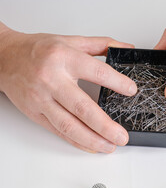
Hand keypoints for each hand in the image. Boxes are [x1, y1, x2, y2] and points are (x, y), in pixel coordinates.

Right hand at [0, 27, 136, 152]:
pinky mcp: (35, 113)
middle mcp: (52, 80)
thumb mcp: (71, 40)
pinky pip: (58, 131)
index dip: (117, 83)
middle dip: (105, 126)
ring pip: (69, 125)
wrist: (4, 57)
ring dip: (92, 140)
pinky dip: (77, 142)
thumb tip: (127, 49)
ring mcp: (42, 99)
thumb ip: (101, 44)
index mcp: (64, 58)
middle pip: (82, 107)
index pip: (97, 72)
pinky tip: (91, 146)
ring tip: (110, 146)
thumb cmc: (38, 49)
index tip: (132, 91)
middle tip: (122, 136)